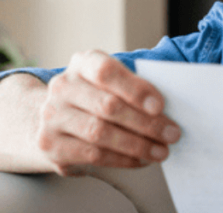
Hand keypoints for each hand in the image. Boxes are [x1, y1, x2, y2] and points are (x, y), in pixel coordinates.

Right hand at [38, 50, 179, 174]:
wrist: (56, 117)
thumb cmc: (96, 96)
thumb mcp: (112, 82)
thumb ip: (134, 87)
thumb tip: (166, 110)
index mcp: (83, 63)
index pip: (106, 71)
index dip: (135, 89)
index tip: (160, 106)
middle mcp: (63, 87)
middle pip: (108, 106)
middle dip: (146, 123)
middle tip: (171, 134)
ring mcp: (52, 116)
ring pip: (100, 133)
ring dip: (137, 145)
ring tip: (161, 151)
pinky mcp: (50, 144)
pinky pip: (92, 155)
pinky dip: (122, 159)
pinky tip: (141, 160)